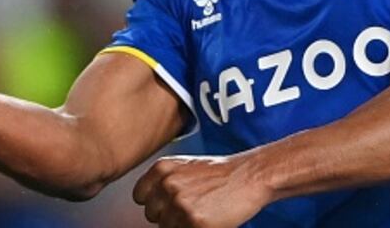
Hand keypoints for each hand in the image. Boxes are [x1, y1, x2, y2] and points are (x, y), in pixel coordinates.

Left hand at [133, 154, 271, 227]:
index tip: (167, 203)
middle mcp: (167, 185)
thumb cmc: (221, 174)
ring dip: (182, 224)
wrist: (249, 176)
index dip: (155, 202)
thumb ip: (164, 183)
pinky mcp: (194, 222)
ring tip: (202, 211)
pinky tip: (208, 219)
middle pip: (152, 215)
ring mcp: (180, 205)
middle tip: (191, 207)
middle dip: (168, 215)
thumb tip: (150, 203)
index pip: (139, 196)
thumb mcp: (186, 168)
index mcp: (162, 169)